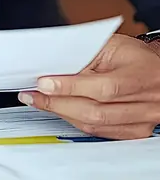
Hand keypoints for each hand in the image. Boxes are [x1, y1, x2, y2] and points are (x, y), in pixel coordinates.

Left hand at [18, 34, 159, 139]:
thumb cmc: (136, 56)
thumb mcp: (113, 46)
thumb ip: (87, 55)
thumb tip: (55, 66)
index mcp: (139, 75)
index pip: (103, 87)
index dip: (70, 86)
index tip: (43, 83)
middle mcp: (144, 101)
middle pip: (96, 111)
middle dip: (58, 103)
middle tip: (33, 96)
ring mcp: (141, 120)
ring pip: (96, 125)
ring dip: (63, 114)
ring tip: (41, 103)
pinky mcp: (136, 131)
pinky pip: (101, 133)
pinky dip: (77, 123)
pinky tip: (63, 112)